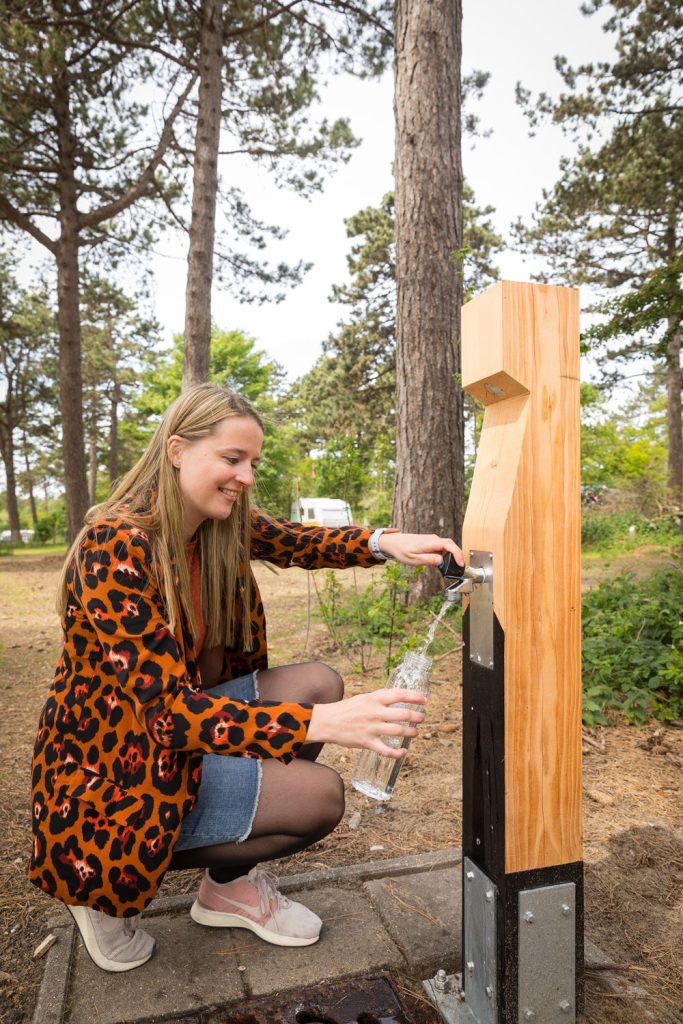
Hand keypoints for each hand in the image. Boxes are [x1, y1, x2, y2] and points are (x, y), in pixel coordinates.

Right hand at [306, 688, 426, 758]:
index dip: (415, 697)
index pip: (399, 694)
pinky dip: (397, 753)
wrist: (326, 721)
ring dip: (411, 733)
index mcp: (374, 698)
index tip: (424, 700)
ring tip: (415, 733)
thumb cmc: (345, 709)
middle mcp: (375, 712)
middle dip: (417, 717)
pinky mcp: (367, 742)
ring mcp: (371, 728)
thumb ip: (379, 700)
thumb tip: (396, 699)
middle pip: (403, 714)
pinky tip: (403, 752)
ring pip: (399, 731)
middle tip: (422, 719)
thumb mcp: (363, 698)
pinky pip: (386, 750)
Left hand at [378, 531, 463, 568]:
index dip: (457, 554)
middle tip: (458, 568)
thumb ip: (429, 560)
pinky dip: (445, 555)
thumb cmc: (402, 550)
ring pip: (446, 547)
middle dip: (457, 556)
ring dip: (450, 556)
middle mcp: (433, 539)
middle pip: (451, 545)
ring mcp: (432, 540)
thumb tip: (441, 560)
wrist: (394, 542)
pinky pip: (441, 548)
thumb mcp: (414, 559)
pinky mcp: (431, 542)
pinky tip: (441, 563)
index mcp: (430, 542)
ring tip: (450, 568)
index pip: (449, 545)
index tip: (461, 564)